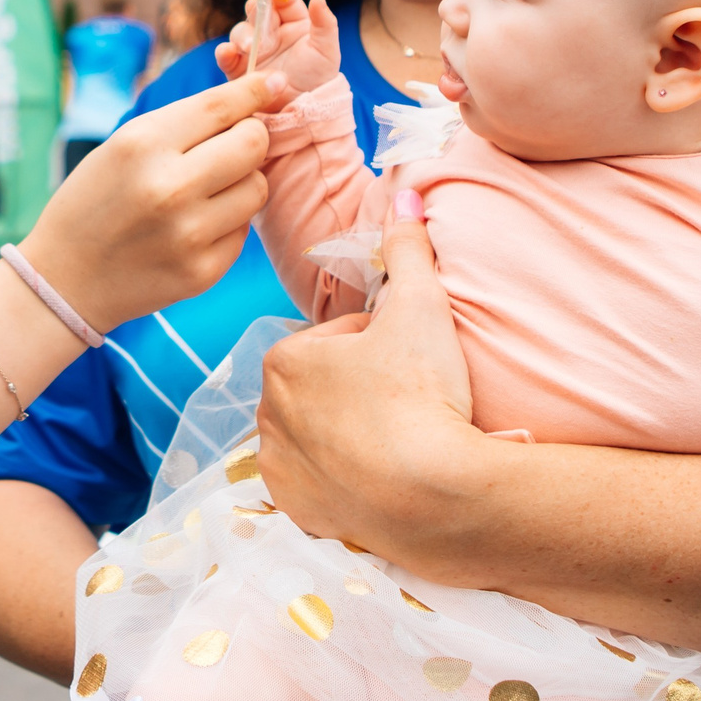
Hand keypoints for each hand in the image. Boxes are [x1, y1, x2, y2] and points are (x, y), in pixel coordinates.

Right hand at [20, 70, 288, 330]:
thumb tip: (252, 99)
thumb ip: (183, 124)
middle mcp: (169, 187)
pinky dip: (228, 221)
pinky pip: (243, 230)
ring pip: (257, 188)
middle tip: (236, 142)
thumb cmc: (94, 202)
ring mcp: (189, 234)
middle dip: (252, 136)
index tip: (273, 83)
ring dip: (242, 182)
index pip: (220, 106)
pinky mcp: (203, 271)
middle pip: (253, 144)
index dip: (255, 89)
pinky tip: (195, 226)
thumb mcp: (121, 147)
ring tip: (208, 189)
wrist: (65, 279)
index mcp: (142, 145)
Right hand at [213, 0, 339, 93]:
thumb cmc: (319, 77)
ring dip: (243, 35)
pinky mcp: (239, 68)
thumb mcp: (327, 49)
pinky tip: (229, 52)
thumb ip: (325, 23)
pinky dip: (224, 52)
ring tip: (250, 48)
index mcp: (293, 22)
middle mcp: (271, 32)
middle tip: (259, 17)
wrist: (303, 110)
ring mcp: (253, 49)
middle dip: (256, 11)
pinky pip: (227, 55)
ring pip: (240, 31)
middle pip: (257, 10)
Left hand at [254, 192, 479, 552]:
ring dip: (347, 432)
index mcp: (285, 360)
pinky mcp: (296, 508)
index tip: (408, 363)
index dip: (378, 346)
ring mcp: (279, 465)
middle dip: (357, 388)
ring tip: (396, 439)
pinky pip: (316, 483)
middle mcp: (267, 413)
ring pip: (317, 434)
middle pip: (322, 388)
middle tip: (407, 401)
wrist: (434, 494)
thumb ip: (407, 247)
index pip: (335, 341)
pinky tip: (377, 475)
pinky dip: (341, 478)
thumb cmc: (422, 393)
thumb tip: (403, 193)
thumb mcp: (420, 307)